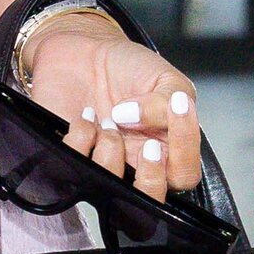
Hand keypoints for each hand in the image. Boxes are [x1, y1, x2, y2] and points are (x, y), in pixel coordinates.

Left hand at [22, 14, 203, 195]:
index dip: (185, 151)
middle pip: (149, 202)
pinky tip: (85, 116)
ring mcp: (101, 167)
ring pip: (110, 191)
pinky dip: (79, 140)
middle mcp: (134, 167)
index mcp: (166, 151)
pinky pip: (71, 170)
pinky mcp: (68, 160)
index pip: (184, 175)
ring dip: (111, 152)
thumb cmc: (129, 68)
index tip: (177, 108)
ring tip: (110, 118)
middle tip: (146, 145)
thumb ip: (166, 102)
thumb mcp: (164, 78)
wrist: (84, 50)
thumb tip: (136, 119)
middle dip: (150, 178)